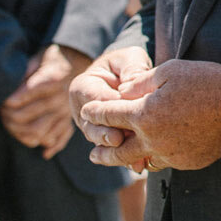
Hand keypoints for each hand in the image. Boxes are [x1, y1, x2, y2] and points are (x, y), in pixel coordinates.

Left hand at [0, 44, 90, 159]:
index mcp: (54, 78)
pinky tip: (38, 145)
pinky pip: (60, 139)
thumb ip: (27, 70)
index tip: (5, 101)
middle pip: (30, 114)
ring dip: (19, 132)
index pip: (33, 91)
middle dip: (10, 116)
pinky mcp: (69, 122)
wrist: (75, 65)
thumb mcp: (38, 58)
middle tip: (2, 112)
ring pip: (39, 132)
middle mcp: (61, 97)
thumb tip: (13, 82)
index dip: (16, 98)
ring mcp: (65, 112)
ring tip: (11, 125)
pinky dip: (49, 146)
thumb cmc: (50, 62)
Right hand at [73, 47, 154, 168]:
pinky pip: (112, 151)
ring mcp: (92, 127)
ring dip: (116, 150)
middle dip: (106, 134)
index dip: (111, 107)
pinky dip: (125, 157)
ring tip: (130, 157)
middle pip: (92, 126)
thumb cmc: (127, 64)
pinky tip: (138, 163)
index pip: (95, 99)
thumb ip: (131, 69)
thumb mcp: (130, 58)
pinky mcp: (104, 139)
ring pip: (101, 142)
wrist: (127, 77)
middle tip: (119, 139)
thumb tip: (132, 87)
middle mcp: (82, 110)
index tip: (126, 113)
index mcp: (83, 87)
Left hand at [80, 59, 220, 171]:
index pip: (109, 114)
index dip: (95, 110)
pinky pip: (166, 162)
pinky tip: (157, 153)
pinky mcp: (188, 162)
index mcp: (144, 114)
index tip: (87, 110)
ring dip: (128, 160)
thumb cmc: (207, 81)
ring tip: (122, 160)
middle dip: (102, 151)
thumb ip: (140, 82)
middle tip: (93, 154)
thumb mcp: (170, 70)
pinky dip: (157, 157)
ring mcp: (171, 154)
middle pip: (117, 151)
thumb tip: (121, 92)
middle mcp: (153, 139)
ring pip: (141, 161)